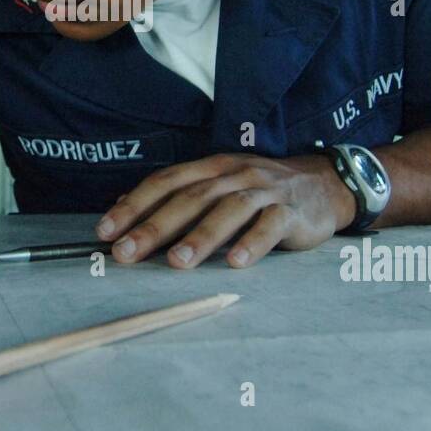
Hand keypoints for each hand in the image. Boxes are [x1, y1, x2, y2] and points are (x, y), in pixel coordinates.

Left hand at [94, 153, 356, 267]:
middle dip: (155, 226)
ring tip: (176, 262)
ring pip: (228, 210)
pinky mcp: (292, 212)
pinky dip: (252, 243)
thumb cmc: (261, 190)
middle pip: (190, 198)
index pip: (165, 182)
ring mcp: (264, 191)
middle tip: (127, 252)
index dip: (134, 205)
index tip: (106, 231)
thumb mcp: (220, 185)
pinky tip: (236, 262)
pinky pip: (270, 226)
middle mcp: (234, 174)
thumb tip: (125, 206)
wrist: (325, 183)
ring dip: (200, 236)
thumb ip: (179, 196)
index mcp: (212, 167)